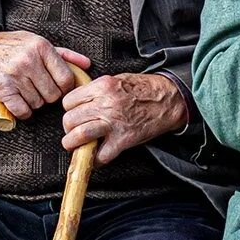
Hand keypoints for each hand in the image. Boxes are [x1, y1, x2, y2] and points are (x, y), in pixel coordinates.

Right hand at [0, 31, 91, 120]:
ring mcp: (14, 74)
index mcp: (41, 47)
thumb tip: (87, 65)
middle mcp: (28, 60)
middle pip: (53, 95)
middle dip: (48, 96)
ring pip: (38, 103)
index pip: (66, 79)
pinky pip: (22, 110)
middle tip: (38, 88)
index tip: (57, 87)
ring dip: (34, 102)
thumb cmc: (12, 48)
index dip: (64, 88)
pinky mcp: (1, 88)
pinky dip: (22, 111)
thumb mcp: (37, 43)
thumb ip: (64, 55)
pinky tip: (18, 101)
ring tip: (24, 90)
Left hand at [60, 72, 186, 163]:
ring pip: (79, 136)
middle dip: (69, 128)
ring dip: (74, 145)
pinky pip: (101, 155)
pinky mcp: (124, 139)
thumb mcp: (117, 79)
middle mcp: (105, 104)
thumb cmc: (146, 89)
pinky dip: (96, 160)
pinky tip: (98, 158)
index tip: (75, 115)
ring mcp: (114, 123)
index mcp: (102, 86)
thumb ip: (97, 90)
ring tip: (78, 146)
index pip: (69, 101)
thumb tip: (81, 102)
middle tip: (74, 132)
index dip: (70, 110)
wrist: (170, 99)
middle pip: (70, 119)